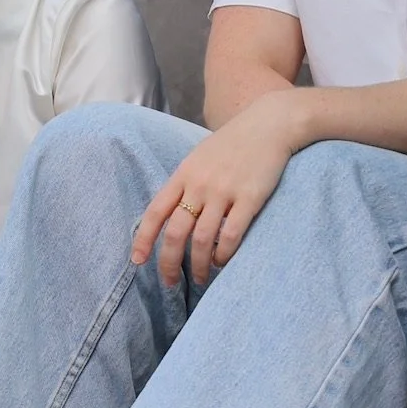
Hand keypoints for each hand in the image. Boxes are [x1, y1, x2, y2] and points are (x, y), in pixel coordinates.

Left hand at [132, 90, 305, 287]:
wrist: (268, 124)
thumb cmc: (233, 144)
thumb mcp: (199, 158)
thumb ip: (185, 184)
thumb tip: (170, 215)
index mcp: (183, 175)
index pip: (155, 212)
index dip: (143, 239)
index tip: (138, 261)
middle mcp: (199, 184)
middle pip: (175, 232)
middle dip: (169, 263)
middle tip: (170, 283)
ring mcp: (224, 191)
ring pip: (201, 239)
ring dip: (198, 265)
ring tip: (200, 278)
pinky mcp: (249, 198)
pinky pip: (231, 235)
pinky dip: (223, 254)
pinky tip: (222, 262)